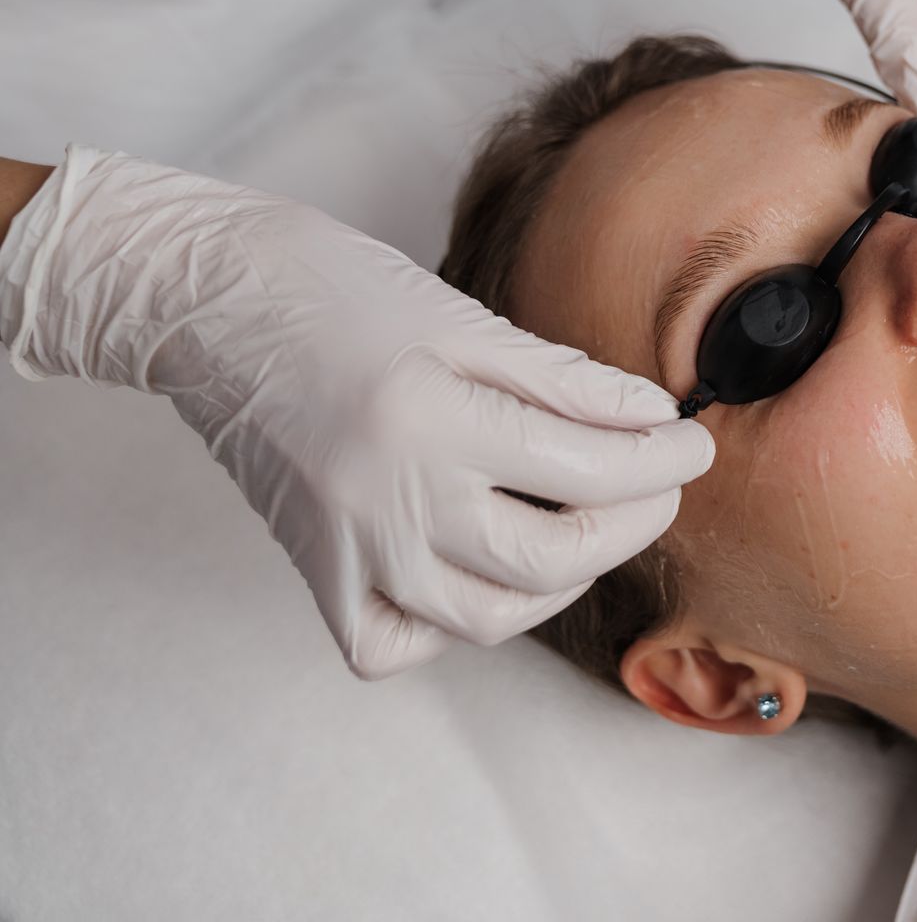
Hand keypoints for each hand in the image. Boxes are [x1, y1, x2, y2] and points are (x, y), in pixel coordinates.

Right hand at [0, 147, 712, 678]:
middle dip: (631, 525)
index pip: (586, 464)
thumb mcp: (462, 314)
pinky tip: (488, 572)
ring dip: (562, 580)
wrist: (204, 303)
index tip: (694, 445)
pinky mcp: (313, 572)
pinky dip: (456, 625)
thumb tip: (653, 419)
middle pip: (551, 556)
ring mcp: (346, 548)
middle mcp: (388, 498)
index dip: (660, 460)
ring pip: (487, 617)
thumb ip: (564, 379)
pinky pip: (398, 643)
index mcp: (431, 416)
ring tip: (591, 527)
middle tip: (662, 487)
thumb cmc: (331, 290)